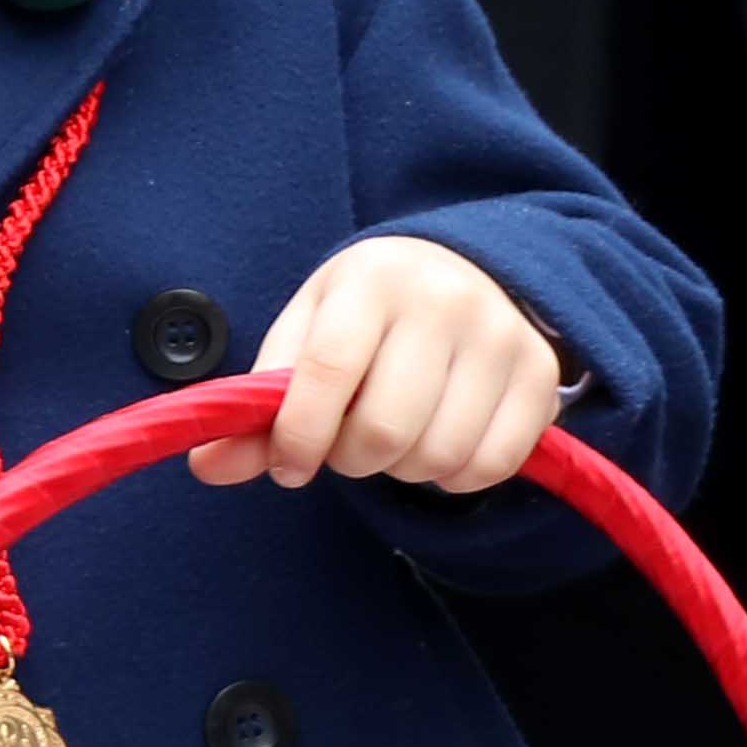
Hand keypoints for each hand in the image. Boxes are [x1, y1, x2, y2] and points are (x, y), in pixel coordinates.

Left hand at [192, 237, 565, 493]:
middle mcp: (443, 302)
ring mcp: (500, 337)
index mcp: (370, 281)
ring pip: (437, 454)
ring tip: (394, 437)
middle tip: (347, 444)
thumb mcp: (306, 334)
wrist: (466, 269)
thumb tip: (207, 468)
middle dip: (350, 458)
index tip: (287, 466)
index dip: (298, 435)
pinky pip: (490, 465)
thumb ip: (258, 402)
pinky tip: (439, 445)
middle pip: (385, 428)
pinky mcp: (540, 376)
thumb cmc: (367, 312)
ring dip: (401, 469)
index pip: (327, 372)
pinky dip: (453, 477)